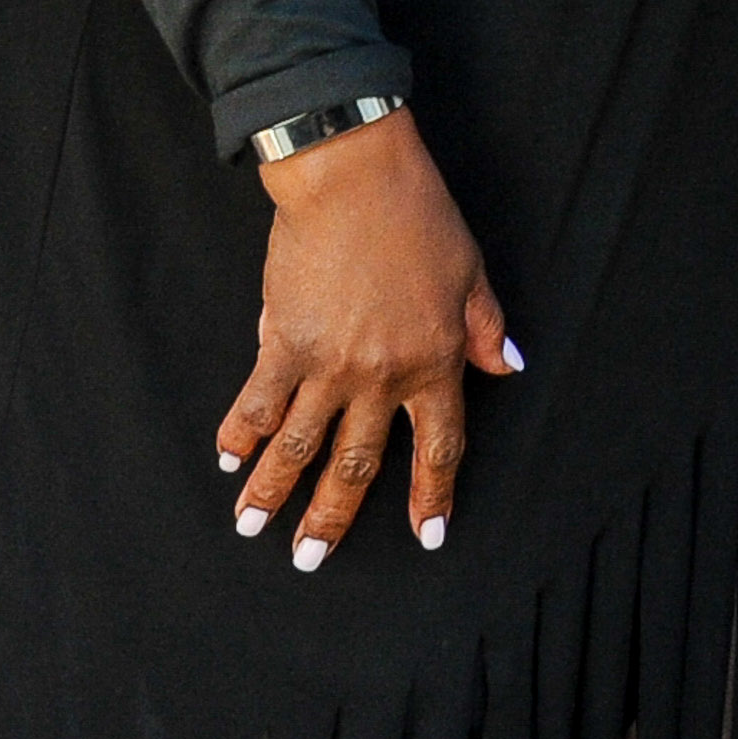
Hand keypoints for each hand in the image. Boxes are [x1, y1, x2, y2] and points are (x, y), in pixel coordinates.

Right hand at [222, 110, 518, 569]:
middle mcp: (381, 375)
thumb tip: (509, 367)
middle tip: (312, 560)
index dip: (434, 496)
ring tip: (251, 530)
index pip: (439, 446)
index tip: (429, 536)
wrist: (355, 178)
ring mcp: (328, 363)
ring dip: (273, 494)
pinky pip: (259, 402)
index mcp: (434, 361)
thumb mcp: (471, 271)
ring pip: (300, 446)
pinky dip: (241, 435)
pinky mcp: (282, 342)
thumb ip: (485, 327)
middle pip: (358, 463)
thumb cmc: (419, 216)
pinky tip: (229, 462)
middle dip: (332, 517)